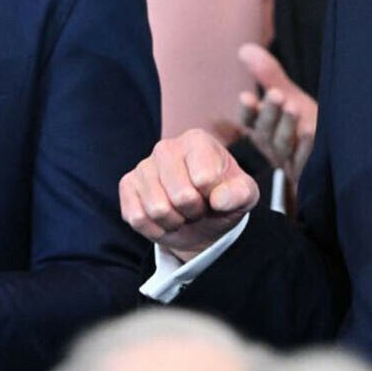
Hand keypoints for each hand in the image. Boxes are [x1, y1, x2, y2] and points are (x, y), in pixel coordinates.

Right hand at [120, 129, 259, 261]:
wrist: (202, 218)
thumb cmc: (223, 198)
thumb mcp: (244, 195)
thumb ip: (240, 193)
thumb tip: (218, 199)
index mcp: (197, 141)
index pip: (205, 179)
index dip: (214, 198)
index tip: (215, 195)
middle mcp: (166, 147)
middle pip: (181, 196)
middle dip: (194, 212)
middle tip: (198, 207)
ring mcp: (143, 166)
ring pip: (157, 210)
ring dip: (175, 221)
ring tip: (182, 212)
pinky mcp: (127, 185)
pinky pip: (137, 218)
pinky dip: (155, 228)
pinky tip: (165, 219)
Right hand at [235, 44, 317, 186]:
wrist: (331, 159)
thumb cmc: (303, 124)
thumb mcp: (287, 97)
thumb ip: (268, 75)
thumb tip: (244, 48)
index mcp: (265, 128)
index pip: (250, 120)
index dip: (248, 110)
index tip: (246, 96)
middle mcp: (274, 145)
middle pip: (266, 131)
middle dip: (270, 112)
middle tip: (277, 95)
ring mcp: (291, 160)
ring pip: (283, 145)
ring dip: (287, 125)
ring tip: (293, 107)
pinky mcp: (309, 171)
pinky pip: (306, 162)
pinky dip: (306, 147)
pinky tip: (311, 132)